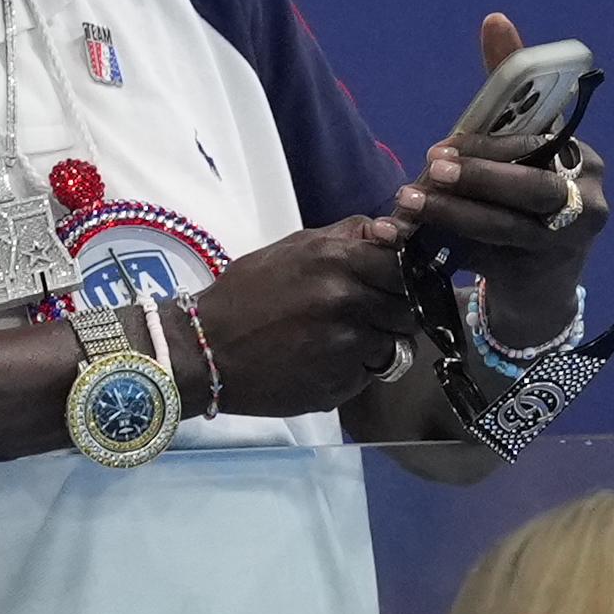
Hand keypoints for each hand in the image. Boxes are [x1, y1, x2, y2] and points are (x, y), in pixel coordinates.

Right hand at [193, 214, 423, 415]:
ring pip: (395, 342)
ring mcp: (347, 345)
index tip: (392, 281)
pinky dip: (357, 368)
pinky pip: (372, 372)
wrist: (205, 350)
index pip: (403, 265)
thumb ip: (347, 238)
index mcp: (334, 260)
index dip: (402, 275)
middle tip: (366, 312)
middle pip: (408, 306)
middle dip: (393, 309)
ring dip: (377, 340)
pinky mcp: (342, 382)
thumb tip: (395, 231)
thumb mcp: (293, 249)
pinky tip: (324, 360)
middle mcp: (346, 300)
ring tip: (339, 337)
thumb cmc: (245, 295)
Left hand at [391, 13, 611, 342]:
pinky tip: (407, 241)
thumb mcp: (512, 148)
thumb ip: (506, 91)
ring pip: (508, 226)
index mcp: (580, 158)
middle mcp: (586, 199)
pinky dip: (446, 248)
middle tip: (426, 169)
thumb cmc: (520, 199)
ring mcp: (567, 243)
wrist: (537, 284)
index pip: (538, 142)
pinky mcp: (540, 278)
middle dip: (476, 177)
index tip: (443, 144)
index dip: (490, 144)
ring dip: (453, 213)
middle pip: (531, 187)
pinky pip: (489, 260)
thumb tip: (495, 19)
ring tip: (407, 204)